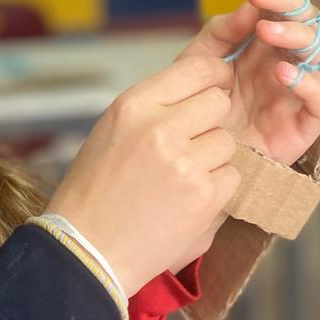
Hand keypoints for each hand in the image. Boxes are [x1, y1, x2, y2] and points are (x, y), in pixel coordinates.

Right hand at [46, 53, 240, 297]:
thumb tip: (202, 90)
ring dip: (213, 159)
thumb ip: (154, 109)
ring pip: (227, 142)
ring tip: (181, 180)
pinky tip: (187, 201)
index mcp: (132, 105)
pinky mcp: (202, 195)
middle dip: (211, 122)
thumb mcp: (113, 131)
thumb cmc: (96, 191)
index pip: (196, 69)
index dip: (215, 77)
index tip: (218, 87)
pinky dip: (217, 190)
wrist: (86, 249)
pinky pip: (232, 177)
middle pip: (218, 103)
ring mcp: (183, 162)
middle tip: (192, 145)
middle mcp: (158, 127)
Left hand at [178, 0, 319, 167]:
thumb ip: (220, 32)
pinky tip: (282, 73)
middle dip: (289, 2)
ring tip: (266, 33)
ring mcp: (298, 92)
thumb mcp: (196, 63)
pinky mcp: (305, 126)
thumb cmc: (194, 110)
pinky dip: (308, 84)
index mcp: (263, 43)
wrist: (187, 160)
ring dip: (298, 37)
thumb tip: (251, 4)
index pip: (286, 3)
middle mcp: (287, 62)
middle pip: (310, 22)